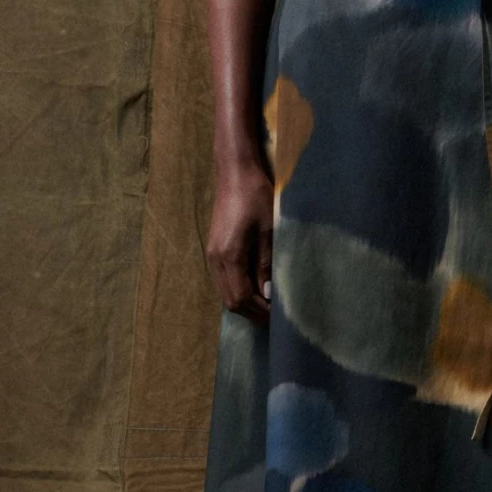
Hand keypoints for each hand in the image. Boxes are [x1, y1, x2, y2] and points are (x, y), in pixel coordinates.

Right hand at [207, 155, 274, 323]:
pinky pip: (224, 280)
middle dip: (252, 312)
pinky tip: (255, 289)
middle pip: (230, 300)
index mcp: (229, 256)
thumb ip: (266, 263)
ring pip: (225, 292)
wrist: (235, 172)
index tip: (279, 318)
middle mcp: (215, 259)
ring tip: (267, 306)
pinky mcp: (215, 249)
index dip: (260, 311)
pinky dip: (238, 291)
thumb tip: (268, 293)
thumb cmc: (255, 196)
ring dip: (245, 303)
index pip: (241, 298)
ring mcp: (212, 254)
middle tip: (275, 318)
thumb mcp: (269, 230)